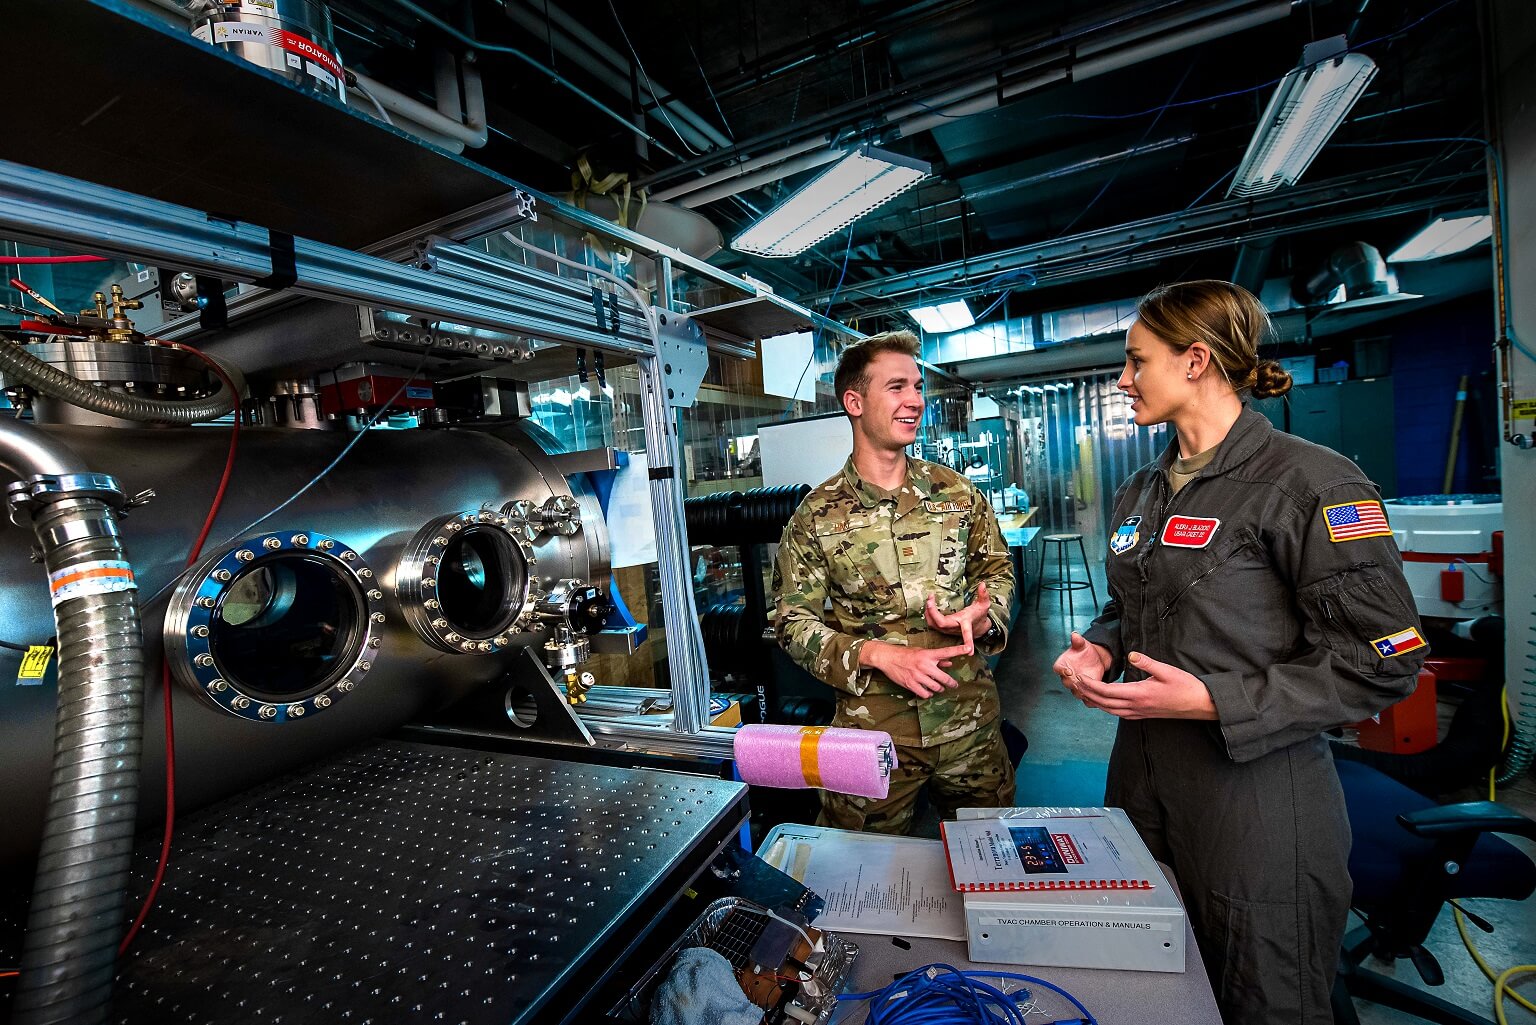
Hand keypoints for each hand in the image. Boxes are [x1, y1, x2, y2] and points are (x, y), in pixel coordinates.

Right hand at [860, 639, 971, 698]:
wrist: (887, 658)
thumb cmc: (906, 654)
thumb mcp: (921, 653)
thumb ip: (937, 659)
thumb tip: (950, 663)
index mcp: (928, 655)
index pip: (946, 652)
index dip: (958, 650)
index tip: (968, 649)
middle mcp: (924, 665)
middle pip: (944, 678)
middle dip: (951, 683)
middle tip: (954, 685)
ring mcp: (917, 676)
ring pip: (936, 688)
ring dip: (939, 689)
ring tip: (938, 688)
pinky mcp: (911, 684)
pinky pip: (925, 694)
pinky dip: (928, 694)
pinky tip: (927, 691)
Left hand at [925, 581, 993, 652]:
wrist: (977, 627)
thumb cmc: (979, 615)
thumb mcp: (984, 604)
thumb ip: (983, 595)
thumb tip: (983, 584)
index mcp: (966, 622)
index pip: (964, 631)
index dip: (959, 633)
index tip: (961, 640)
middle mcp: (955, 627)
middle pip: (940, 624)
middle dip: (932, 612)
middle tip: (930, 599)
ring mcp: (947, 629)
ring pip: (933, 624)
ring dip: (928, 612)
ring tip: (929, 599)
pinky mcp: (943, 629)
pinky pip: (932, 623)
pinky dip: (928, 614)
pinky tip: (929, 605)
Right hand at [1052, 631, 1111, 704]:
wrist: (1093, 660)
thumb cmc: (1084, 651)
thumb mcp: (1082, 644)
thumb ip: (1077, 641)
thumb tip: (1075, 634)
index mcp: (1062, 665)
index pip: (1058, 669)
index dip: (1062, 671)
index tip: (1069, 671)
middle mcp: (1066, 676)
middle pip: (1066, 682)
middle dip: (1073, 683)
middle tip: (1080, 682)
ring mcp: (1075, 685)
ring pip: (1076, 692)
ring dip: (1082, 692)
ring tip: (1089, 690)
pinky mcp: (1084, 691)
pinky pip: (1085, 697)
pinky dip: (1089, 699)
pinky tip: (1096, 696)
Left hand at [1072, 650, 1218, 720]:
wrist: (1199, 704)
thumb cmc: (1185, 686)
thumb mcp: (1166, 670)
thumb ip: (1147, 662)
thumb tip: (1131, 654)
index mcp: (1139, 694)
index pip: (1107, 692)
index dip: (1090, 685)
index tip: (1079, 677)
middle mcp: (1135, 706)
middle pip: (1103, 703)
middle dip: (1086, 693)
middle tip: (1074, 683)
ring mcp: (1138, 713)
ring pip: (1109, 710)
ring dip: (1094, 701)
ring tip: (1082, 692)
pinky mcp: (1142, 715)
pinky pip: (1118, 713)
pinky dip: (1106, 707)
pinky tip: (1101, 701)